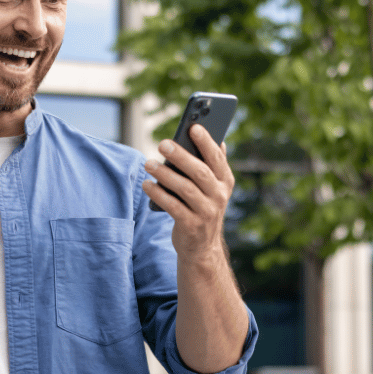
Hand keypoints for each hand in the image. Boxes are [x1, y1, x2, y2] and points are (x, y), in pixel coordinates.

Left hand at [142, 124, 234, 260]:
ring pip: (185, 189)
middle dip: (180, 156)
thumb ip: (211, 165)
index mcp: (226, 181)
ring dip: (164, 174)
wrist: (201, 247)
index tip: (193, 126)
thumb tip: (216, 137)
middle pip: (199, 172)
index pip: (217, 158)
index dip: (206, 142)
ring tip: (148, 163)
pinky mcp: (191, 226)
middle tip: (162, 143)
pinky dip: (158, 194)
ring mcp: (207, 212)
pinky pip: (173, 206)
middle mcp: (220, 196)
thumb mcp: (211, 187)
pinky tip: (147, 184)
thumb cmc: (201, 206)